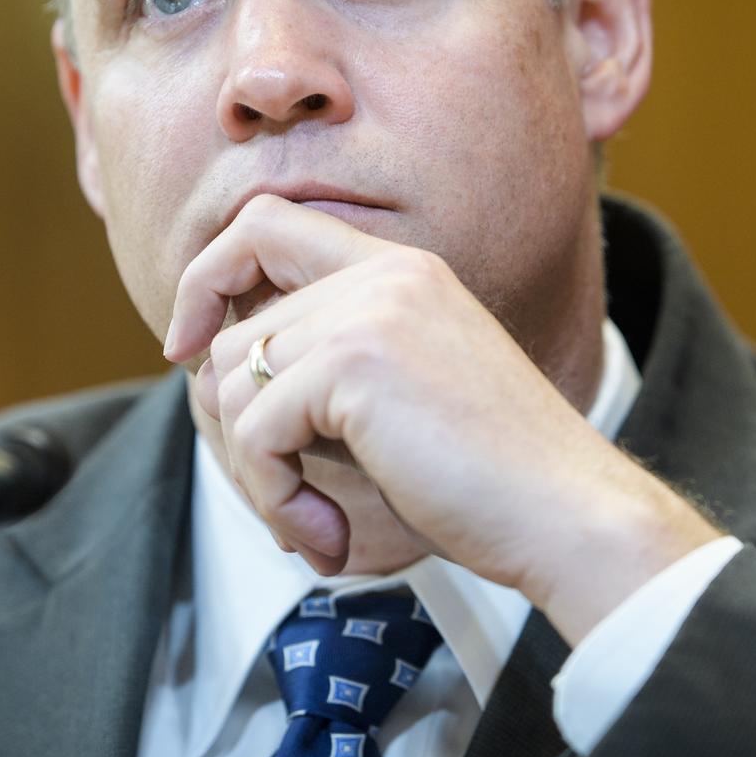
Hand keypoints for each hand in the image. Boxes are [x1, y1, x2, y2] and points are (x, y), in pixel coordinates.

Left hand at [165, 194, 719, 643]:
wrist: (566, 510)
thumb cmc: (487, 471)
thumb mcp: (400, 391)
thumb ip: (323, 359)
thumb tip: (207, 373)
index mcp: (398, 267)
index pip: (264, 222)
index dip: (209, 274)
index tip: (189, 347)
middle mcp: (381, 271)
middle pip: (230, 318)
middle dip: (222, 409)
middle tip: (270, 481)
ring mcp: (369, 310)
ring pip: (230, 380)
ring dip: (255, 470)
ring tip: (310, 518)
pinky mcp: (354, 363)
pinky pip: (254, 430)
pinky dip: (272, 494)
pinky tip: (325, 533)